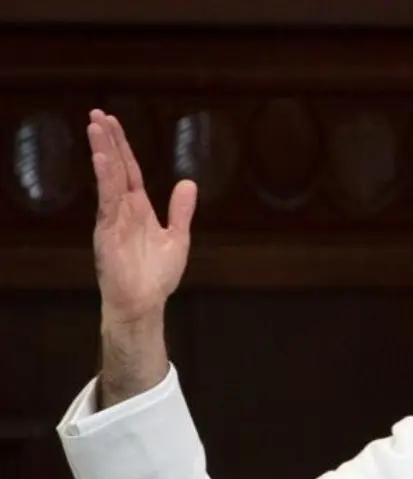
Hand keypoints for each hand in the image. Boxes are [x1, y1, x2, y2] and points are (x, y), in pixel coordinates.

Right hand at [88, 109, 197, 326]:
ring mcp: (113, 218)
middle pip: (115, 168)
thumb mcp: (177, 237)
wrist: (145, 303)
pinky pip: (107, 199)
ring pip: (108, 178)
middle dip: (108, 141)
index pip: (128, 171)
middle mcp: (122, 209)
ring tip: (96, 126)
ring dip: (103, 151)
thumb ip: (181, 211)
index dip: (121, 147)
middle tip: (98, 113)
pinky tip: (102, 158)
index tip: (112, 124)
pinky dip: (105, 178)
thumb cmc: (156, 276)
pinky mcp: (108, 230)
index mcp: (138, 209)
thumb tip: (188, 183)